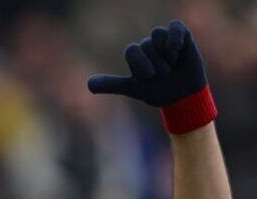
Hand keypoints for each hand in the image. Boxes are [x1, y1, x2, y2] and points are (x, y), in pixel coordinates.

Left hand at [87, 20, 206, 106]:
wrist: (184, 97)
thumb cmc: (157, 92)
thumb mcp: (133, 89)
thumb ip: (111, 84)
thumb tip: (88, 85)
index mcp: (135, 56)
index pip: (131, 50)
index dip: (141, 64)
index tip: (149, 77)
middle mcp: (148, 46)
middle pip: (145, 44)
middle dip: (156, 64)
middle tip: (164, 74)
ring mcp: (164, 41)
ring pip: (157, 34)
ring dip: (166, 55)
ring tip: (173, 65)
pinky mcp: (181, 37)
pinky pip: (174, 26)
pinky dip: (175, 36)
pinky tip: (178, 48)